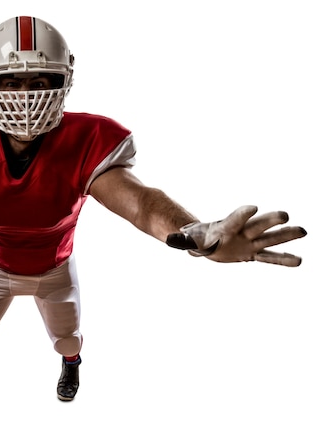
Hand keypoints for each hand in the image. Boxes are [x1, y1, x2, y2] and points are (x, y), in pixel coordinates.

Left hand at [166, 205, 305, 266]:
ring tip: (303, 231)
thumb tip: (170, 239)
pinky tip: (299, 261)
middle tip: (285, 215)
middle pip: (257, 226)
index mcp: (225, 228)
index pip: (234, 219)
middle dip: (270, 221)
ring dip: (286, 236)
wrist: (206, 240)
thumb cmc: (196, 237)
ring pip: (269, 239)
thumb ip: (183, 239)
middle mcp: (241, 233)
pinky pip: (269, 258)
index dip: (243, 213)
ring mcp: (249, 243)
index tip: (254, 207)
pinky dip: (283, 260)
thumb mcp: (188, 239)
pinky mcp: (252, 254)